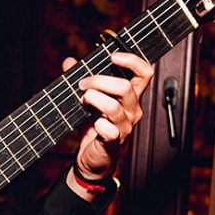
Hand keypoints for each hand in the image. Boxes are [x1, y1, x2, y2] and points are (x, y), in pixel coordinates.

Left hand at [63, 52, 152, 181]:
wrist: (92, 158)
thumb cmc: (94, 128)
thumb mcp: (86, 100)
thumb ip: (80, 79)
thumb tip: (69, 61)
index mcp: (130, 96)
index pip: (144, 73)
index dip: (132, 60)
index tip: (112, 56)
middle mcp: (132, 109)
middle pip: (125, 87)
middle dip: (99, 81)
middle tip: (83, 85)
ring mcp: (124, 126)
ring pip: (113, 106)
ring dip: (93, 99)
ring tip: (84, 101)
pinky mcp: (114, 141)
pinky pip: (108, 130)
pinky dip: (96, 125)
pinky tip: (93, 125)